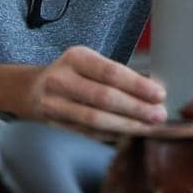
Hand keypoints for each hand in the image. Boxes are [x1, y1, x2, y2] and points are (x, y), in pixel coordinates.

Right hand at [26, 45, 167, 134]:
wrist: (32, 89)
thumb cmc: (73, 73)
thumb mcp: (89, 62)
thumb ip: (115, 75)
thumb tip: (153, 92)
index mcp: (76, 58)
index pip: (111, 73)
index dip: (137, 85)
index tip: (160, 94)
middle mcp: (61, 79)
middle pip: (104, 98)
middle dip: (136, 109)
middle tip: (159, 115)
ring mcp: (55, 104)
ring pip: (95, 120)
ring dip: (127, 126)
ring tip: (149, 127)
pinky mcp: (55, 124)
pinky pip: (88, 132)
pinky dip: (112, 135)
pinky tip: (129, 134)